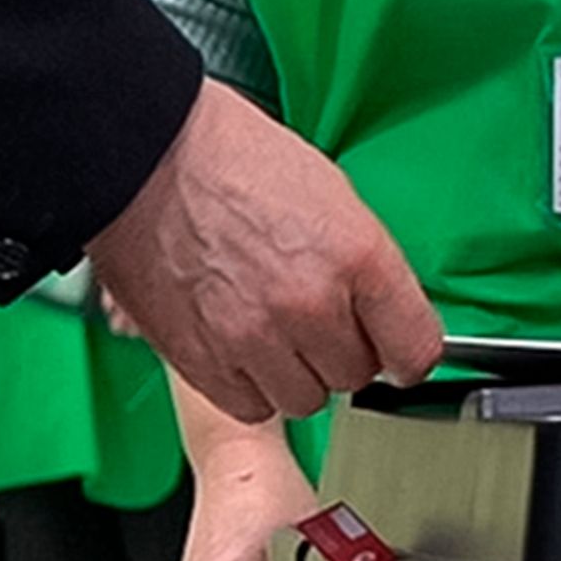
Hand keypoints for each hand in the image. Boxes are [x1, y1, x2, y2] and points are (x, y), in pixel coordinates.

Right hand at [90, 80, 440, 423]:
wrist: (144, 155)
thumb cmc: (230, 156)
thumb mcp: (329, 192)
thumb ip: (363, 263)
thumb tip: (381, 313)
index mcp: (355, 253)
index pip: (416, 349)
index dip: (405, 351)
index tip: (393, 348)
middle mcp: (310, 303)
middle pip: (356, 376)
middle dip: (341, 350)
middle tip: (314, 316)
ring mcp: (255, 338)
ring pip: (304, 399)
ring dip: (295, 373)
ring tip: (270, 326)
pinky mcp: (204, 362)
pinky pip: (251, 406)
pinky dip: (249, 384)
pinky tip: (238, 341)